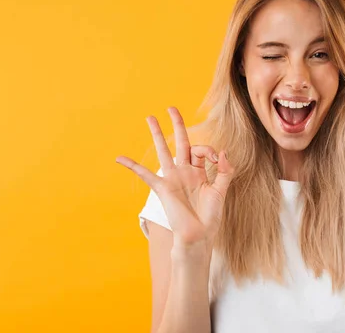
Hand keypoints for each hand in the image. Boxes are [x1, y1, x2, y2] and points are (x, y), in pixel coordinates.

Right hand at [116, 107, 233, 251]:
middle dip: (177, 125)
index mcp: (199, 172)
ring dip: (157, 134)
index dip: (210, 149)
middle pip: (180, 142)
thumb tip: (223, 151)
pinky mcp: (163, 188)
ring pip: (163, 151)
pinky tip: (119, 158)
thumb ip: (225, 171)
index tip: (217, 159)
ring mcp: (173, 178)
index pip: (201, 150)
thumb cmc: (210, 216)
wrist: (198, 236)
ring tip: (150, 117)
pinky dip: (132, 166)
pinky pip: (145, 174)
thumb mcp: (221, 191)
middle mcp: (184, 171)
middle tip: (171, 108)